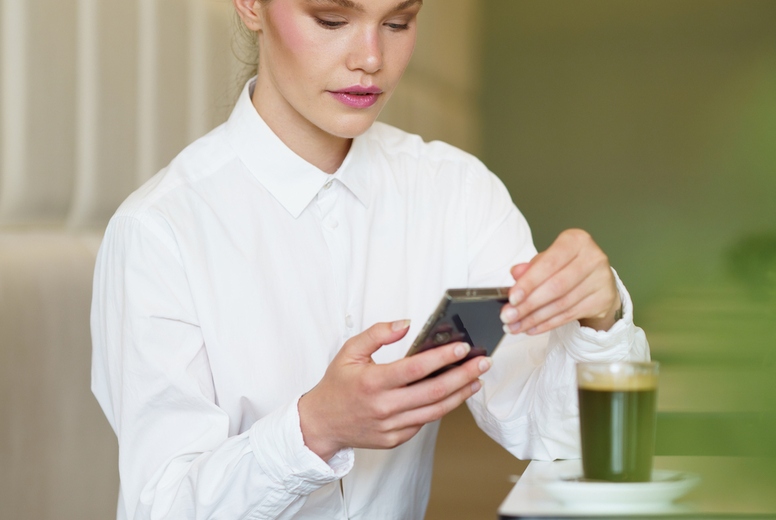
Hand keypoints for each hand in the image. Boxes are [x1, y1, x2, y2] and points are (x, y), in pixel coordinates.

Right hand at [297, 320, 490, 460]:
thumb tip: (405, 324)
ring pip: (435, 411)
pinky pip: (424, 423)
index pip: (416, 368)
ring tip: (476, 379)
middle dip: (464, 375)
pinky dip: (441, 408)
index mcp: (373, 382)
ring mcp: (391, 426)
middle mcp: (384, 406)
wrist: (321, 424)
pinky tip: (453, 395)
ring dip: (460, 394)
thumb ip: (377, 334)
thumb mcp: (349, 351)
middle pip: (434, 391)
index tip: (462, 348)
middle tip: (482, 363)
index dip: (442, 358)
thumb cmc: (337, 385)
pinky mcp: (394, 439)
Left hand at [499, 228, 620, 334]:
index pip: (549, 264)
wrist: (598, 280)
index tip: (512, 298)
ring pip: (561, 305)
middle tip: (509, 316)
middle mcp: (592, 258)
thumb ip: (531, 267)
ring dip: (535, 318)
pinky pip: (569, 315)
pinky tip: (531, 328)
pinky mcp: (603, 300)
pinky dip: (547, 324)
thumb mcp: (548, 261)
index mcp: (576, 241)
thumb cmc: (567, 266)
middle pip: (556, 287)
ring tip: (516, 326)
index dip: (529, 282)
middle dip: (529, 304)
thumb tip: (515, 273)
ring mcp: (600, 280)